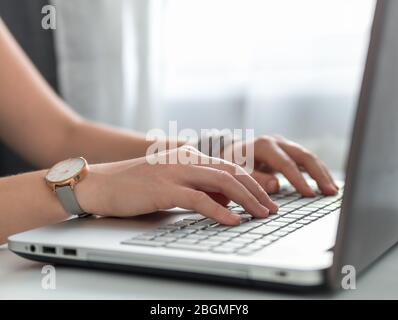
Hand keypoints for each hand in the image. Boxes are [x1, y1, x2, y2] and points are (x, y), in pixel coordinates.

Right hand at [75, 146, 277, 224]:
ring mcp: (175, 172)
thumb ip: (199, 189)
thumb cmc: (136, 186)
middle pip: (232, 172)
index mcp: (190, 156)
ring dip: (246, 200)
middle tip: (272, 208)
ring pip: (222, 182)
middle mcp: (186, 159)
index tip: (267, 198)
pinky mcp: (164, 188)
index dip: (252, 182)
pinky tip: (233, 221)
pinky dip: (219, 211)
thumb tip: (225, 203)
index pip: (230, 167)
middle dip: (257, 191)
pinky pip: (199, 199)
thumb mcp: (173, 184)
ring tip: (262, 215)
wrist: (101, 183)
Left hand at [223, 135, 337, 195]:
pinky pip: (306, 161)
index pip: (286, 163)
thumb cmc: (232, 163)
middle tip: (331, 192)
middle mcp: (277, 142)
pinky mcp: (288, 152)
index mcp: (264, 145)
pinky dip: (317, 172)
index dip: (298, 180)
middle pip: (304, 156)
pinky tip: (326, 184)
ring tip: (333, 190)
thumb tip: (275, 186)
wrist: (230, 152)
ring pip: (308, 157)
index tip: (310, 194)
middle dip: (319, 174)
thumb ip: (255, 178)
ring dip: (322, 173)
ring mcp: (284, 145)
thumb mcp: (236, 170)